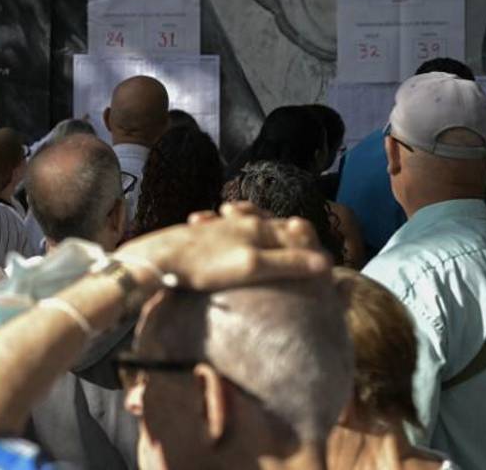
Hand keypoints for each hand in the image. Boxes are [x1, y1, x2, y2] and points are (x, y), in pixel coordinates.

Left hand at [116, 203, 330, 292]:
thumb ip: (288, 262)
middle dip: (285, 232)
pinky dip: (225, 226)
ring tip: (258, 225)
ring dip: (252, 221)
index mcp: (257, 229)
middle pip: (271, 223)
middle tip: (298, 242)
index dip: (310, 244)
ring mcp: (220, 226)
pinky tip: (214, 226)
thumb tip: (326, 263)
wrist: (159, 259)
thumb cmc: (206, 265)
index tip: (323, 264)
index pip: (294, 230)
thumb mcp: (252, 266)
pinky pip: (219, 226)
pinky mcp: (200, 234)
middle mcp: (241, 222)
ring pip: (244, 220)